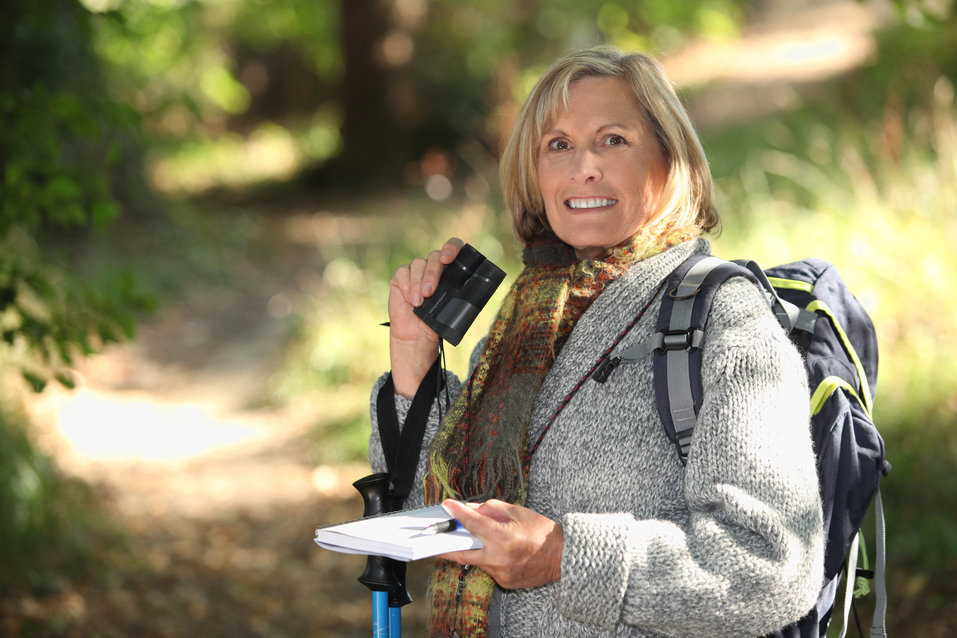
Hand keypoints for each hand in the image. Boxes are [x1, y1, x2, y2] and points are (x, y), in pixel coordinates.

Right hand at [389, 238, 463, 397]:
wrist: (418, 335)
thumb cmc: (438, 320)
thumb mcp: (454, 307)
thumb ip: (462, 293)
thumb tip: (473, 281)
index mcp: (450, 270)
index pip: (453, 248)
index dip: (451, 247)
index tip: (448, 258)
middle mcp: (434, 266)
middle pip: (435, 257)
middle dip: (432, 273)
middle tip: (430, 292)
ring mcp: (417, 270)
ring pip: (418, 263)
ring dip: (418, 282)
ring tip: (419, 302)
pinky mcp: (401, 277)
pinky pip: (402, 272)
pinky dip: (406, 285)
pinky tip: (409, 299)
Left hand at [438, 499, 563, 589]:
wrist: (563, 558)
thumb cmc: (543, 533)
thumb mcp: (518, 512)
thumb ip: (492, 509)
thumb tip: (472, 508)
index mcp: (504, 537)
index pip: (473, 523)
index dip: (458, 513)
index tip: (447, 506)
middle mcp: (499, 558)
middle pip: (462, 552)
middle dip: (446, 545)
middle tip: (436, 536)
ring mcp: (501, 573)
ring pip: (476, 560)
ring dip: (471, 549)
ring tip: (471, 537)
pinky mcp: (504, 582)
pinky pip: (488, 568)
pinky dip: (487, 558)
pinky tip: (495, 550)